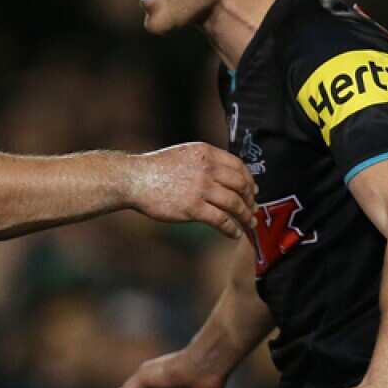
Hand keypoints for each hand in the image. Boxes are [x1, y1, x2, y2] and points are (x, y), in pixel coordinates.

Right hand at [128, 143, 255, 238]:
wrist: (135, 179)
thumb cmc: (155, 168)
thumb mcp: (184, 154)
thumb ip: (204, 162)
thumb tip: (222, 175)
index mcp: (206, 153)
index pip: (239, 166)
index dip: (250, 180)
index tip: (253, 191)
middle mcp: (207, 169)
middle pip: (241, 185)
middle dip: (250, 200)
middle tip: (252, 209)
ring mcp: (201, 188)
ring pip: (235, 204)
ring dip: (245, 216)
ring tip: (248, 223)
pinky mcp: (193, 208)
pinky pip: (221, 220)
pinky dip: (232, 228)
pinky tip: (235, 234)